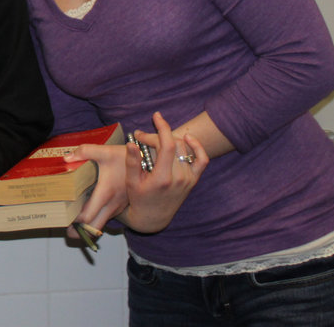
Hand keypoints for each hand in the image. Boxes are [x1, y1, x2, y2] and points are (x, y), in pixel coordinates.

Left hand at [62, 141, 129, 238]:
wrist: (147, 162)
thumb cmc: (126, 158)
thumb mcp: (104, 151)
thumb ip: (84, 152)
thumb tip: (67, 158)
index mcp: (105, 194)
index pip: (87, 217)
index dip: (73, 221)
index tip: (63, 219)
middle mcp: (112, 205)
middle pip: (94, 227)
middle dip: (80, 232)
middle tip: (67, 231)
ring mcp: (117, 207)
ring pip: (101, 223)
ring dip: (88, 227)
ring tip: (74, 223)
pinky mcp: (121, 205)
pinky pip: (107, 217)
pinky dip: (97, 219)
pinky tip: (88, 212)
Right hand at [121, 111, 208, 233]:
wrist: (154, 217)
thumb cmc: (139, 198)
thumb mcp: (131, 182)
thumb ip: (133, 162)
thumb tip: (132, 142)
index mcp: (162, 178)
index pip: (168, 145)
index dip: (163, 128)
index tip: (156, 116)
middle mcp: (179, 178)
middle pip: (174, 144)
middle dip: (158, 135)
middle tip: (143, 137)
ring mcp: (189, 179)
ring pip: (185, 148)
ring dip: (171, 139)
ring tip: (157, 140)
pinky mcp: (193, 180)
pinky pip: (202, 160)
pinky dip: (197, 147)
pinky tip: (187, 139)